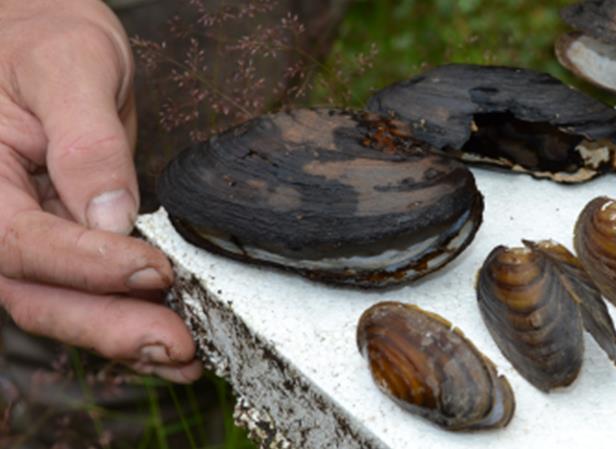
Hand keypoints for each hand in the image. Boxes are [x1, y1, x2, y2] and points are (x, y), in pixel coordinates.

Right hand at [0, 0, 199, 382]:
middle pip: (37, 293)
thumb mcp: (68, 65)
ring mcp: (28, 236)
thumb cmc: (42, 37)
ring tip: (187, 357)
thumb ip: (86, 140)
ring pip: (63, 304)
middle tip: (177, 347)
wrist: (41, 37)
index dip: (86, 265)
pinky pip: (88, 290)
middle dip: (109, 325)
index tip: (151, 270)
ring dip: (124, 335)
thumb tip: (110, 214)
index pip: (22, 241)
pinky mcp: (63, 243)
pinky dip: (130, 317)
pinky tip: (177, 340)